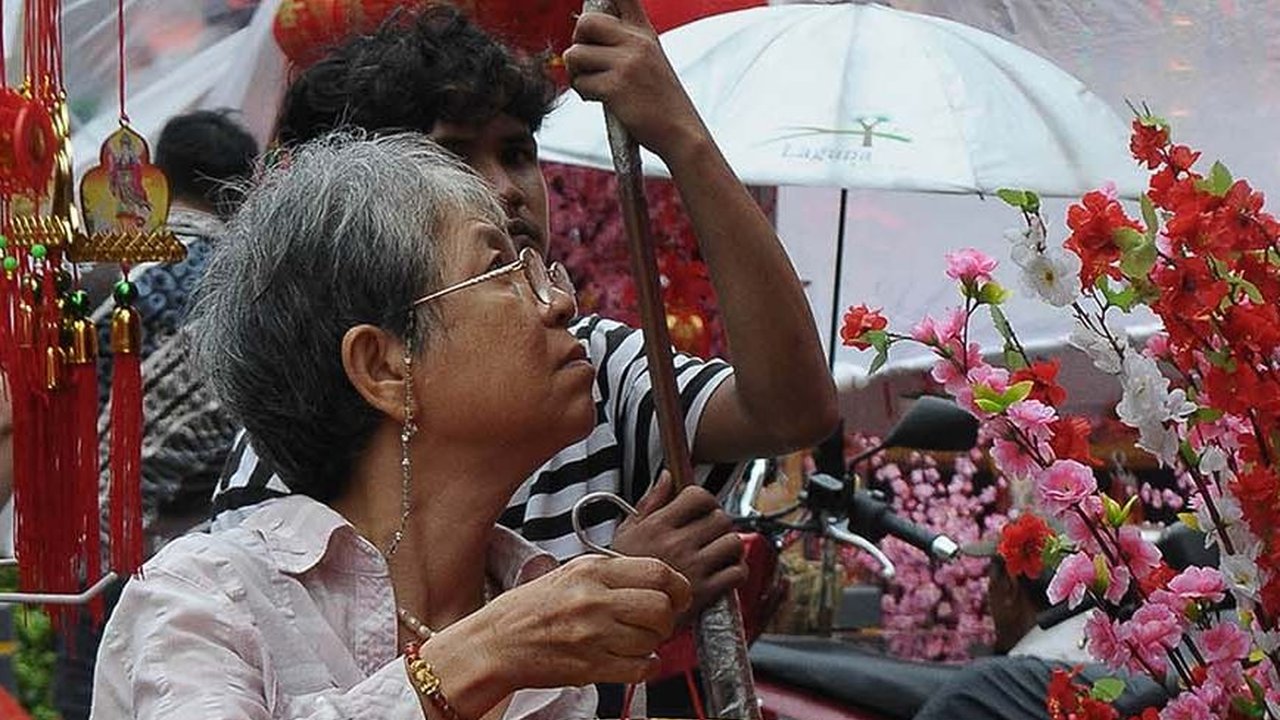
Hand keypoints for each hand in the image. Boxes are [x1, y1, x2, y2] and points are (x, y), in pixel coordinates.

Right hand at [448, 554, 690, 691]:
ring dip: (653, 644)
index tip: (678, 596)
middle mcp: (594, 599)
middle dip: (667, 619)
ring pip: (652, 640)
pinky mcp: (590, 666)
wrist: (493, 644)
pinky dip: (646, 667)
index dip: (678, 587)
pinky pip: (640, 668)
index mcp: (591, 570)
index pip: (657, 572)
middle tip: (657, 623)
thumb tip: (657, 581)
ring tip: (635, 641)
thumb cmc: (528, 610)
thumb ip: (611, 575)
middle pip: (661, 607)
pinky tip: (635, 661)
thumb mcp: (569, 574)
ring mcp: (592, 634)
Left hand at [562, 0, 707, 160]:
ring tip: (592, 85)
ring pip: (575, 54)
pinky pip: (580, 82)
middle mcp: (637, 42)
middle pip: (586, 22)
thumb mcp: (651, 61)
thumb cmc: (660, 102)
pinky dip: (584, 93)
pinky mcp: (616, 87)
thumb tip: (584, 30)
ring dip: (576, 73)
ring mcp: (627, 63)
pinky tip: (599, 99)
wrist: (681, 132)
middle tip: (586, 62)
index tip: (599, 8)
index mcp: (644, 33)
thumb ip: (625, 43)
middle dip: (577, 43)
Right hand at [612, 471, 747, 622]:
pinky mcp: (704, 592)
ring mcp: (692, 568)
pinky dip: (737, 571)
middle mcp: (677, 544)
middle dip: (720, 523)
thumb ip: (650, 502)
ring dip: (731, 546)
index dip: (706, 500)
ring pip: (733, 543)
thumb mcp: (626, 532)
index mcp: (658, 526)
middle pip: (721, 519)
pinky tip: (724, 572)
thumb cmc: (621, 572)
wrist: (618, 613)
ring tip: (720, 552)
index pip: (698, 496)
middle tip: (712, 533)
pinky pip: (737, 572)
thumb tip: (667, 477)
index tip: (703, 508)